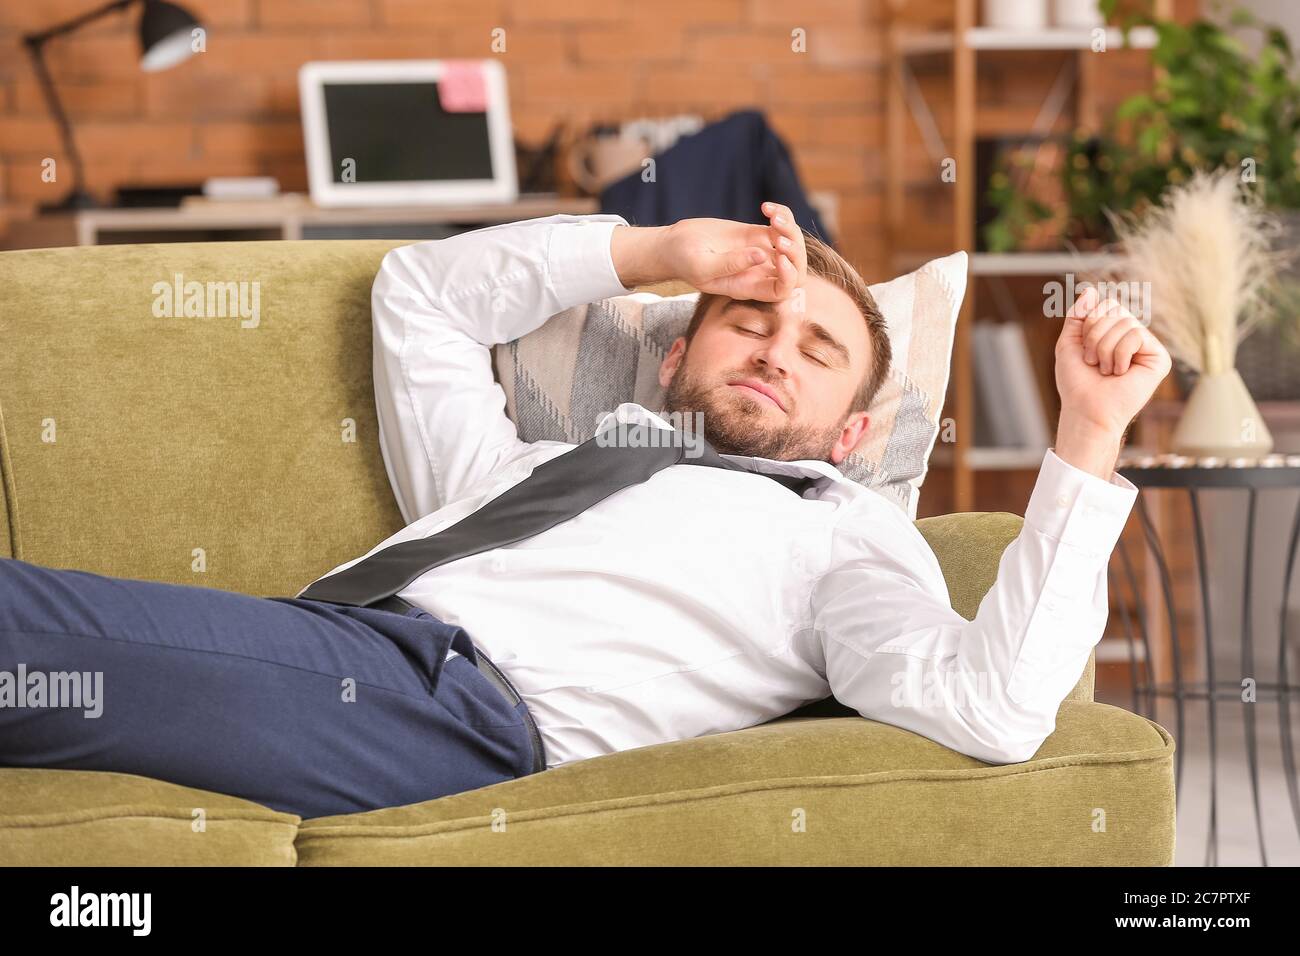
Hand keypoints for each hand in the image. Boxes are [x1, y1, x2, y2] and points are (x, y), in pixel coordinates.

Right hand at [611, 201, 806, 299]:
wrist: (675, 244)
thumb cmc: (683, 260)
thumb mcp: (702, 265)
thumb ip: (731, 264)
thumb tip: (763, 255)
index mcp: (748, 286)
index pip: (783, 291)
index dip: (790, 276)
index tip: (779, 256)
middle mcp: (758, 272)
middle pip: (796, 269)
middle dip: (795, 250)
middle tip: (778, 233)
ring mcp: (761, 252)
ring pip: (793, 244)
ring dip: (790, 227)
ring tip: (771, 213)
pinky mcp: (758, 233)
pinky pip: (783, 225)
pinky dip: (782, 213)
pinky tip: (765, 207)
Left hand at [1054, 284, 1171, 439]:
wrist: (1086, 408)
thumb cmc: (1077, 382)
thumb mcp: (1069, 343)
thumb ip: (1078, 316)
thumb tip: (1090, 290)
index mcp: (1114, 332)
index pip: (1107, 304)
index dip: (1089, 322)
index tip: (1084, 350)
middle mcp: (1133, 336)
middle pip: (1115, 308)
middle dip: (1094, 336)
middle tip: (1093, 362)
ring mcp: (1147, 346)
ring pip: (1124, 322)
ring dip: (1104, 349)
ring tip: (1105, 370)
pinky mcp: (1159, 358)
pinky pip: (1136, 334)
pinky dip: (1119, 354)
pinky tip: (1120, 372)